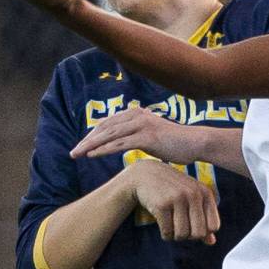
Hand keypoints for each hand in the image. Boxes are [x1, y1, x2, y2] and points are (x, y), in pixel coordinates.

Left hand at [71, 107, 198, 162]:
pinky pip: (119, 143)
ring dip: (90, 145)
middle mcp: (137, 115)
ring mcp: (142, 125)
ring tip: (77, 154)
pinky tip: (92, 155)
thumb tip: (126, 142)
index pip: (108, 123)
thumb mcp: (153, 136)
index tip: (82, 146)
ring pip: (109, 135)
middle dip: (87, 140)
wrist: (195, 143)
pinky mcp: (146, 137)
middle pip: (105, 127)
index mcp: (137, 113)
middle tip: (73, 152)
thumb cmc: (176, 143)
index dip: (93, 134)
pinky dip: (103, 149)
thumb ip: (138, 136)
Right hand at [130, 158, 219, 244]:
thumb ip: (204, 219)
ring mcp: (177, 198)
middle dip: (189, 236)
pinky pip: (167, 233)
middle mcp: (194, 194)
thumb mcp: (192, 199)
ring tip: (171, 225)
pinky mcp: (161, 205)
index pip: (213, 226)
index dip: (203, 232)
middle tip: (180, 227)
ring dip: (175, 235)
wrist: (147, 175)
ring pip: (182, 235)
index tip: (193, 225)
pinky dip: (165, 234)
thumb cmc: (173, 190)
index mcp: (205, 193)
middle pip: (198, 234)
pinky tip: (163, 224)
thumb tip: (211, 242)